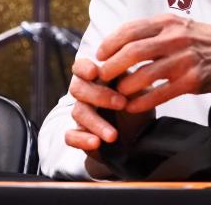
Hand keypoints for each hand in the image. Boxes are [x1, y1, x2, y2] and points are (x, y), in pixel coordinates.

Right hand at [64, 58, 154, 179]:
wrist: (140, 137)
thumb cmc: (139, 107)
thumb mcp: (140, 91)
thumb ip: (133, 80)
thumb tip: (130, 72)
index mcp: (98, 77)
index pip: (81, 66)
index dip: (83, 68)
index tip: (94, 73)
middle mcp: (86, 93)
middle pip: (77, 88)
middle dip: (99, 95)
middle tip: (122, 103)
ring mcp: (82, 114)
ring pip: (78, 112)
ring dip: (96, 123)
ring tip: (114, 136)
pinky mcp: (80, 134)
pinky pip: (70, 136)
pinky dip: (81, 139)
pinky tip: (96, 143)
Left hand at [96, 15, 210, 112]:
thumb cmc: (204, 40)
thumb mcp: (178, 25)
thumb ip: (153, 32)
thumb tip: (121, 42)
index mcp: (167, 23)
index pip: (130, 29)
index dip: (110, 43)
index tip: (100, 55)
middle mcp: (174, 38)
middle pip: (133, 51)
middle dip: (112, 65)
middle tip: (101, 75)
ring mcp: (184, 59)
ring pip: (145, 73)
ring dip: (126, 85)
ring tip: (115, 93)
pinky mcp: (193, 80)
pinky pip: (162, 93)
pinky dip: (144, 101)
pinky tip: (133, 106)